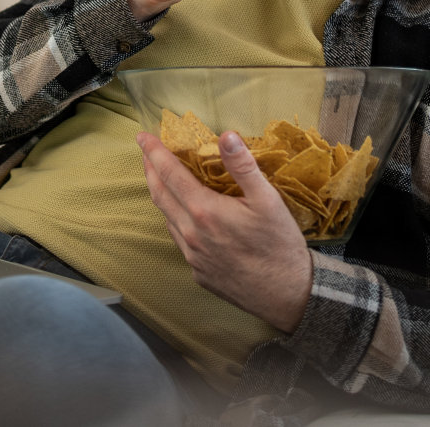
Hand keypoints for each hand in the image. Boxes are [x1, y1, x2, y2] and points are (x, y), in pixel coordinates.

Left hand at [137, 129, 312, 332]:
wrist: (287, 294)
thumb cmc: (279, 244)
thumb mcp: (268, 199)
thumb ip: (243, 166)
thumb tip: (226, 135)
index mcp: (205, 211)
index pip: (170, 174)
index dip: (154, 152)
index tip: (142, 136)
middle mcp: (191, 234)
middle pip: (160, 195)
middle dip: (150, 170)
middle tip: (146, 152)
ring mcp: (192, 256)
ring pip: (167, 219)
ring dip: (161, 196)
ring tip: (162, 180)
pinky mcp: (198, 273)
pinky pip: (179, 240)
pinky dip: (175, 220)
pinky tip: (184, 216)